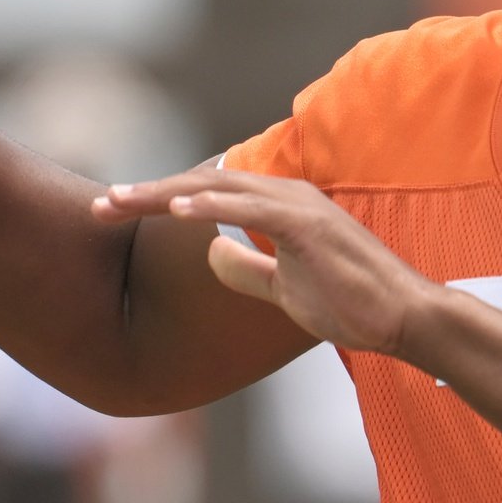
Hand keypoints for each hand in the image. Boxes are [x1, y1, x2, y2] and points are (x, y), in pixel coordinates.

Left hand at [93, 169, 440, 355]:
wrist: (404, 319)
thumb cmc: (351, 303)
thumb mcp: (284, 288)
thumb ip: (248, 269)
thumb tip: (212, 254)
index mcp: (279, 205)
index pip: (207, 194)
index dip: (159, 200)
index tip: (114, 213)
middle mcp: (285, 194)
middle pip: (202, 184)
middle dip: (147, 194)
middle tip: (97, 206)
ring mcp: (299, 206)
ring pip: (217, 188)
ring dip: (163, 194)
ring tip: (117, 203)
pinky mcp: (309, 225)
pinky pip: (251, 209)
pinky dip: (213, 205)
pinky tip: (177, 211)